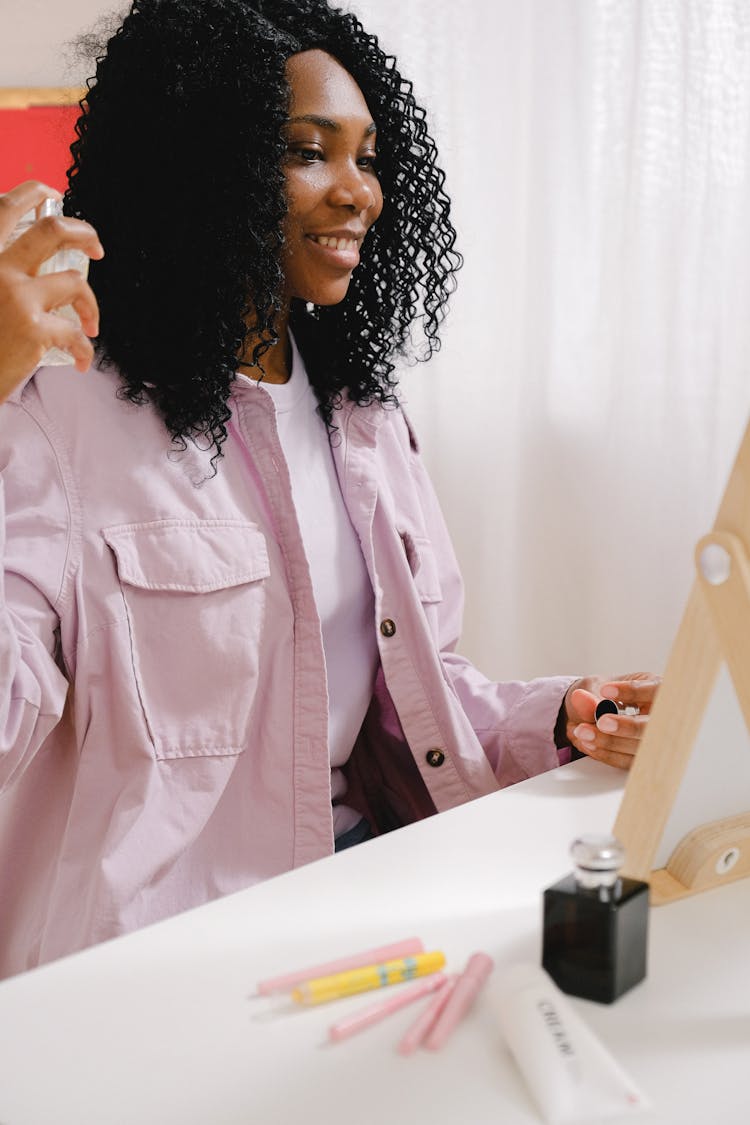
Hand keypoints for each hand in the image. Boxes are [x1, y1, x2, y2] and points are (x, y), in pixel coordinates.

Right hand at [0, 180, 103, 400]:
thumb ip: (1, 270)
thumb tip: (30, 265)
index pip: (5, 207)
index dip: (33, 193)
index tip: (53, 194)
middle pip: (52, 231)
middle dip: (84, 232)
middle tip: (96, 246)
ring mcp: (17, 297)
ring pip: (75, 282)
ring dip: (91, 305)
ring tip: (89, 324)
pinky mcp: (34, 330)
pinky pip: (76, 334)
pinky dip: (84, 350)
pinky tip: (80, 361)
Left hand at [562, 672, 659, 769]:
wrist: (592, 714)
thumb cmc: (600, 695)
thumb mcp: (592, 688)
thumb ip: (589, 696)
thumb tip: (582, 699)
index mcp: (655, 688)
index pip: (655, 690)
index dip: (633, 691)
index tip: (605, 690)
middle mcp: (662, 715)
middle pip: (656, 726)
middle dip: (627, 726)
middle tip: (601, 722)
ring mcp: (655, 740)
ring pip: (642, 747)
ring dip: (610, 742)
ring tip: (584, 732)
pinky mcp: (643, 758)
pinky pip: (629, 762)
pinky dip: (606, 754)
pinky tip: (589, 744)